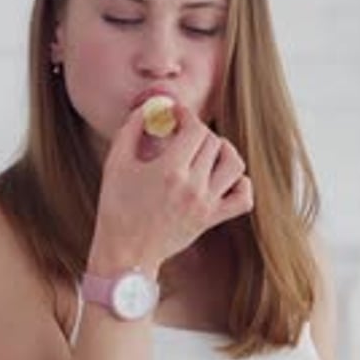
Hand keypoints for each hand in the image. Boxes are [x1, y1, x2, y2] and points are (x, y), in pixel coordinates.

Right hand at [89, 102, 253, 273]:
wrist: (126, 253)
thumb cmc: (116, 208)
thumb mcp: (116, 164)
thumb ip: (132, 129)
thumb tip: (151, 107)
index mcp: (169, 171)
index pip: (195, 129)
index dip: (186, 115)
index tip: (175, 115)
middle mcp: (193, 187)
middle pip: (213, 142)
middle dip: (197, 132)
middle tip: (181, 135)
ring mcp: (206, 205)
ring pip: (235, 165)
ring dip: (223, 152)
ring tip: (206, 152)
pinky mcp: (211, 219)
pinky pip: (243, 198)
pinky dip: (240, 184)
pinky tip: (223, 179)